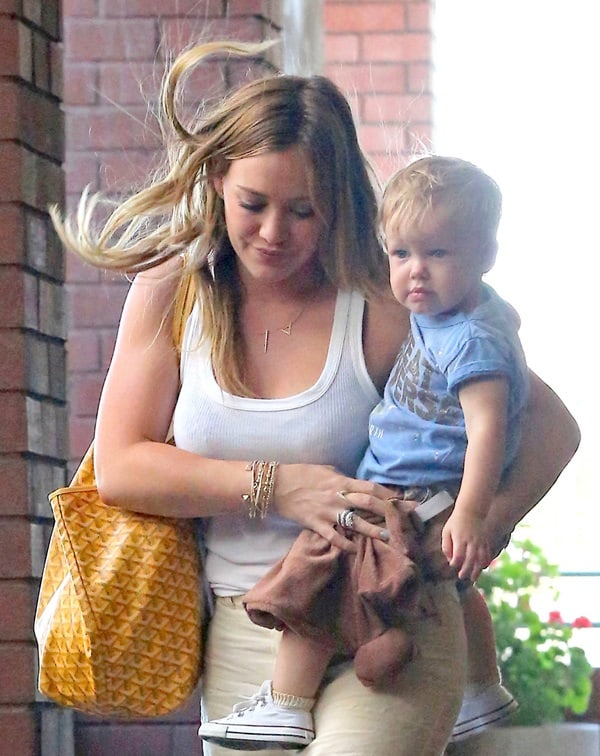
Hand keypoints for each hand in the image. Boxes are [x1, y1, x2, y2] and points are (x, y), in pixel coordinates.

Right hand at [273, 464, 393, 551]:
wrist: (277, 486)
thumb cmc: (302, 475)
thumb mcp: (327, 471)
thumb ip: (344, 480)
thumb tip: (359, 487)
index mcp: (342, 481)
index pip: (372, 488)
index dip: (390, 495)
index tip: (404, 502)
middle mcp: (338, 497)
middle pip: (369, 504)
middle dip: (389, 512)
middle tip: (405, 521)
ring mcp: (328, 512)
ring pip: (355, 522)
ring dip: (373, 530)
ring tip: (388, 538)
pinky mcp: (316, 524)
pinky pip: (334, 536)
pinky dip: (345, 544)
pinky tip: (355, 550)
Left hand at [441, 509, 491, 580]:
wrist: (471, 510)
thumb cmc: (456, 521)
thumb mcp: (446, 531)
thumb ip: (446, 546)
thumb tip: (449, 559)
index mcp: (459, 539)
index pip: (458, 556)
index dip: (455, 564)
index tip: (452, 565)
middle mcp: (471, 542)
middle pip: (470, 561)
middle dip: (466, 571)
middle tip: (462, 576)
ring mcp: (480, 542)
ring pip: (480, 560)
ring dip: (477, 570)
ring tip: (473, 578)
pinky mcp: (486, 541)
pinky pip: (487, 554)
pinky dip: (486, 562)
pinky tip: (482, 567)